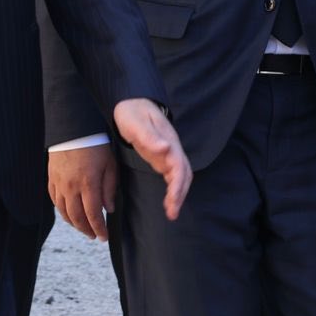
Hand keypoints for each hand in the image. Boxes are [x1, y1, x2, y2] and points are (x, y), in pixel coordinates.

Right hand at [48, 145, 116, 239]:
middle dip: (86, 230)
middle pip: (77, 218)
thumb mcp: (110, 164)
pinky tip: (69, 213)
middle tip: (94, 235)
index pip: (93, 215)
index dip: (99, 229)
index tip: (104, 237)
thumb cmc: (95, 143)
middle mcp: (71, 187)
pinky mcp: (51, 179)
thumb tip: (109, 209)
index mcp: (88, 184)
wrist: (73, 127)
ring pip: (64, 212)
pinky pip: (54, 201)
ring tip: (83, 227)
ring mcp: (59, 184)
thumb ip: (109, 188)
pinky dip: (62, 211)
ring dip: (74, 223)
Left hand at [112, 98, 191, 222]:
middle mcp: (172, 148)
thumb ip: (150, 137)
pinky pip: (172, 176)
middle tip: (172, 213)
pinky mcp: (161, 157)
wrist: (130, 102)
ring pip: (180, 176)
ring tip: (171, 212)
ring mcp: (167, 153)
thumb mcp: (136, 123)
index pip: (179, 166)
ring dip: (178, 194)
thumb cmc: (132, 112)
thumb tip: (166, 148)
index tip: (173, 201)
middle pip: (184, 174)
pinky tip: (168, 201)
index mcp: (169, 140)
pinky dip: (172, 190)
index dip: (178, 185)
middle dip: (181, 194)